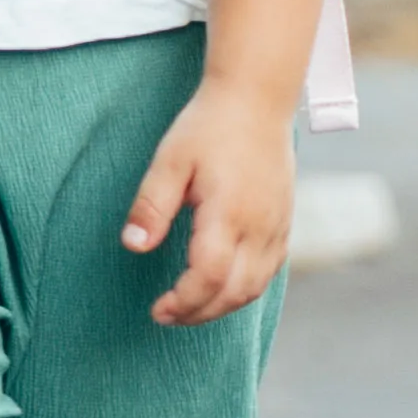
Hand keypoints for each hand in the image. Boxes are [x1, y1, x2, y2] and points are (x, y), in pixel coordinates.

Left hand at [122, 85, 296, 325]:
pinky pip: (269, 271)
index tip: (157, 309)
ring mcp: (278, 227)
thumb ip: (151, 206)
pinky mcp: (285, 223)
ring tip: (188, 308)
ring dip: (222, 306)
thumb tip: (133, 247)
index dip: (184, 301)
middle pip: (235, 292)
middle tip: (166, 316)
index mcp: (229, 214)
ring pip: (256, 287)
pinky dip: (245, 290)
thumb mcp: (169, 161)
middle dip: (199, 313)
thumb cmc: (208, 127)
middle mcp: (260, 227)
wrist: (257, 101)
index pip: (210, 277)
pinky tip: (220, 288)